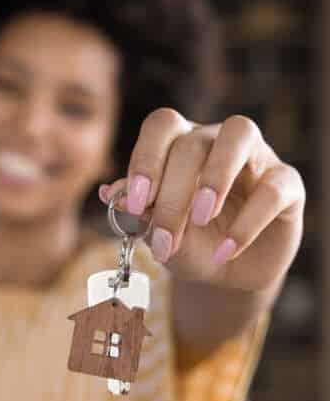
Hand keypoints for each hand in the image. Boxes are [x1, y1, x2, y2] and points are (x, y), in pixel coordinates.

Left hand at [99, 108, 304, 294]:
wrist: (226, 273)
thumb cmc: (187, 243)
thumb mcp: (159, 234)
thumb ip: (140, 212)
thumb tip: (112, 193)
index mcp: (177, 143)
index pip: (161, 126)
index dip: (145, 159)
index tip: (135, 203)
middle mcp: (215, 139)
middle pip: (193, 142)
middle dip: (174, 193)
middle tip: (166, 235)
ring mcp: (255, 156)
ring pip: (239, 133)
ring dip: (215, 175)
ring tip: (201, 217)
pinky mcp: (288, 184)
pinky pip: (274, 189)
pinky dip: (248, 222)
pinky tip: (226, 251)